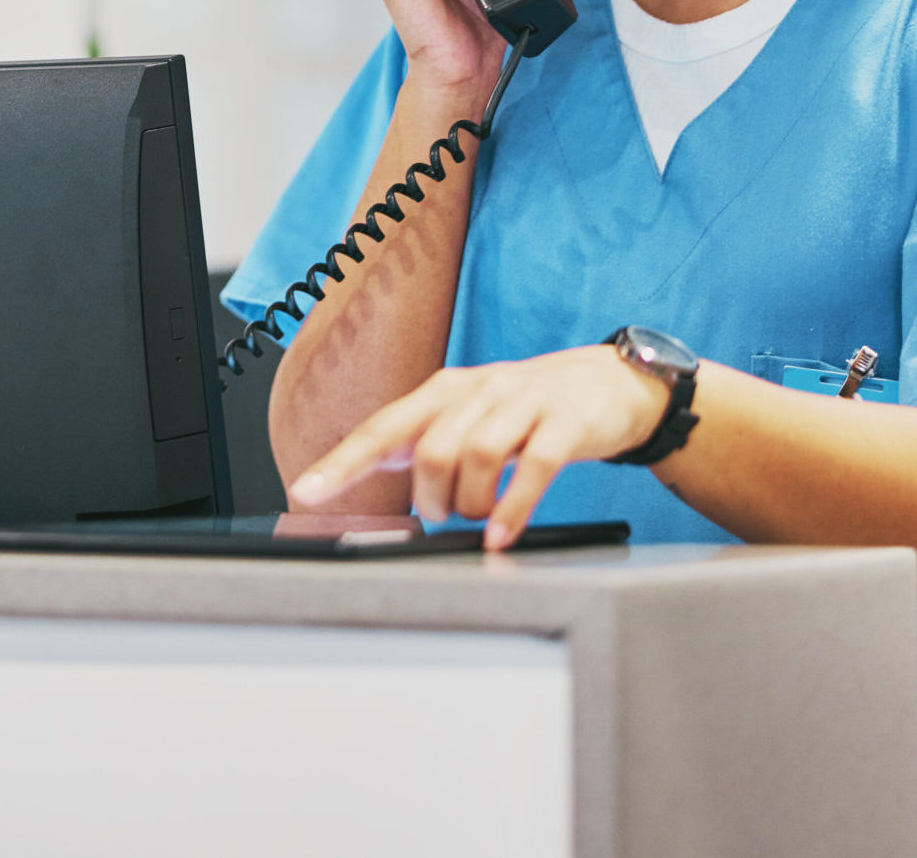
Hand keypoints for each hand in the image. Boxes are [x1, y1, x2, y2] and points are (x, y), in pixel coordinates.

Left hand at [288, 346, 670, 549]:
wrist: (610, 384)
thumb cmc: (528, 409)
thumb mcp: (469, 416)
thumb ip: (421, 440)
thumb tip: (362, 470)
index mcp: (444, 391)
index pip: (382, 428)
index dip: (342, 462)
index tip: (306, 492)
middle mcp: (479, 390)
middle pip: (430, 450)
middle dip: (431, 498)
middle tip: (446, 514)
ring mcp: (524, 404)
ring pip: (477, 456)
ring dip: (471, 504)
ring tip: (479, 519)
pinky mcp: (566, 424)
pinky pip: (534, 468)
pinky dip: (513, 508)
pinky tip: (502, 534)